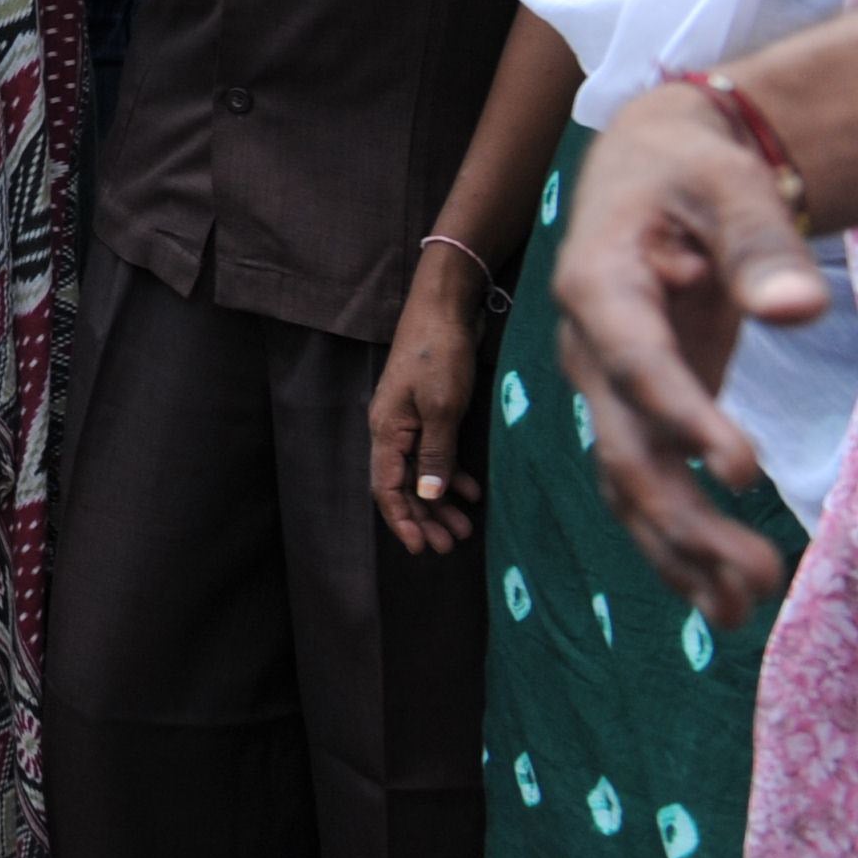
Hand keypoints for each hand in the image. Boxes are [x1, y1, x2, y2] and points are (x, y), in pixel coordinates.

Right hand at [367, 249, 489, 554]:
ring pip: (420, 473)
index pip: (386, 487)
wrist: (444, 308)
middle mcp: (392, 429)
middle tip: (448, 546)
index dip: (401, 521)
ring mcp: (410, 420)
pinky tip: (472, 491)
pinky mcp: (429, 411)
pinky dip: (451, 475)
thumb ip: (435, 454)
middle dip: (424, 518)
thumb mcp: (442, 407)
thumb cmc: (439, 354)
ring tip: (464, 528)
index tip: (420, 548)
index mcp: (386, 430)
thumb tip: (429, 495)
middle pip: (402, 485)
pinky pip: (435, 454)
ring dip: (440, 501)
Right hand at [556, 81, 829, 623]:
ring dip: (681, 550)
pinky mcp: (632, 409)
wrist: (648, 172)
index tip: (743, 470)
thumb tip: (798, 311)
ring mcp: (604, 388)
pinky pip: (642, 484)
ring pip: (627, 483)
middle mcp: (586, 352)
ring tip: (746, 610)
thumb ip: (760, 245)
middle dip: (686, 519)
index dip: (684, 418)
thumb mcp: (729, 184)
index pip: (637, 365)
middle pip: (624, 449)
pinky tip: (719, 596)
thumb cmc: (692, 171)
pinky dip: (673, 543)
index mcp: (599, 288)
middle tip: (763, 576)